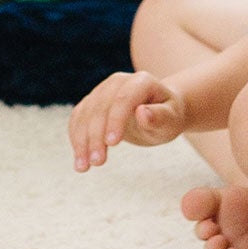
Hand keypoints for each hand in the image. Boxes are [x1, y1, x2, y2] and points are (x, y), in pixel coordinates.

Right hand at [68, 72, 186, 170]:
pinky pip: (78, 118)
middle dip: (96, 136)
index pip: (124, 98)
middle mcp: (118, 82)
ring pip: (85, 113)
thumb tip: (142, 112)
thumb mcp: (171, 120)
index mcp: (141, 82)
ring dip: (81, 140)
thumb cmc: (168, 117)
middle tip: (97, 162)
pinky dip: (76, 138)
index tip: (112, 144)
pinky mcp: (92, 102)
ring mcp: (102, 90)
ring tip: (84, 167)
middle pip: (101, 107)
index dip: (116, 119)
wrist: (158, 111)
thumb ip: (160, 117)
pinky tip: (79, 159)